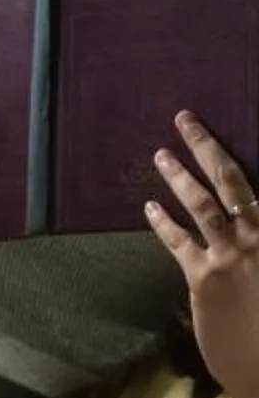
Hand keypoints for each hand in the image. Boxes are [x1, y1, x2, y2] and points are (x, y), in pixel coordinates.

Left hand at [146, 114, 258, 397]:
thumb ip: (256, 239)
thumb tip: (244, 220)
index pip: (252, 183)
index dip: (229, 155)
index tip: (210, 129)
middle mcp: (258, 234)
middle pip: (229, 178)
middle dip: (205, 145)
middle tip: (184, 118)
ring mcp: (231, 255)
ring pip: (201, 203)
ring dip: (178, 175)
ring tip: (160, 154)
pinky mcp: (204, 279)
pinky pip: (179, 241)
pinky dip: (163, 222)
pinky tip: (149, 206)